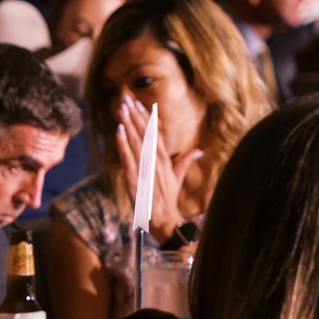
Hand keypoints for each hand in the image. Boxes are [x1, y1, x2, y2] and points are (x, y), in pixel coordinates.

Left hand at [116, 96, 201, 239]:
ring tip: (122, 108)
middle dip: (136, 115)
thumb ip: (185, 161)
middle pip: (145, 133)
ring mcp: (145, 168)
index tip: (140, 104)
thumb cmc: (169, 198)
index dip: (147, 118)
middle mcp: (156, 160)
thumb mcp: (178, 178)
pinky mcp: (134, 177)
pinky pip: (127, 156)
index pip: (156, 133)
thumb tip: (199, 150)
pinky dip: (123, 142)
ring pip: (136, 141)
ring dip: (128, 123)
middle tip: (127, 99)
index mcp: (165, 159)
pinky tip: (118, 130)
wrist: (163, 218)